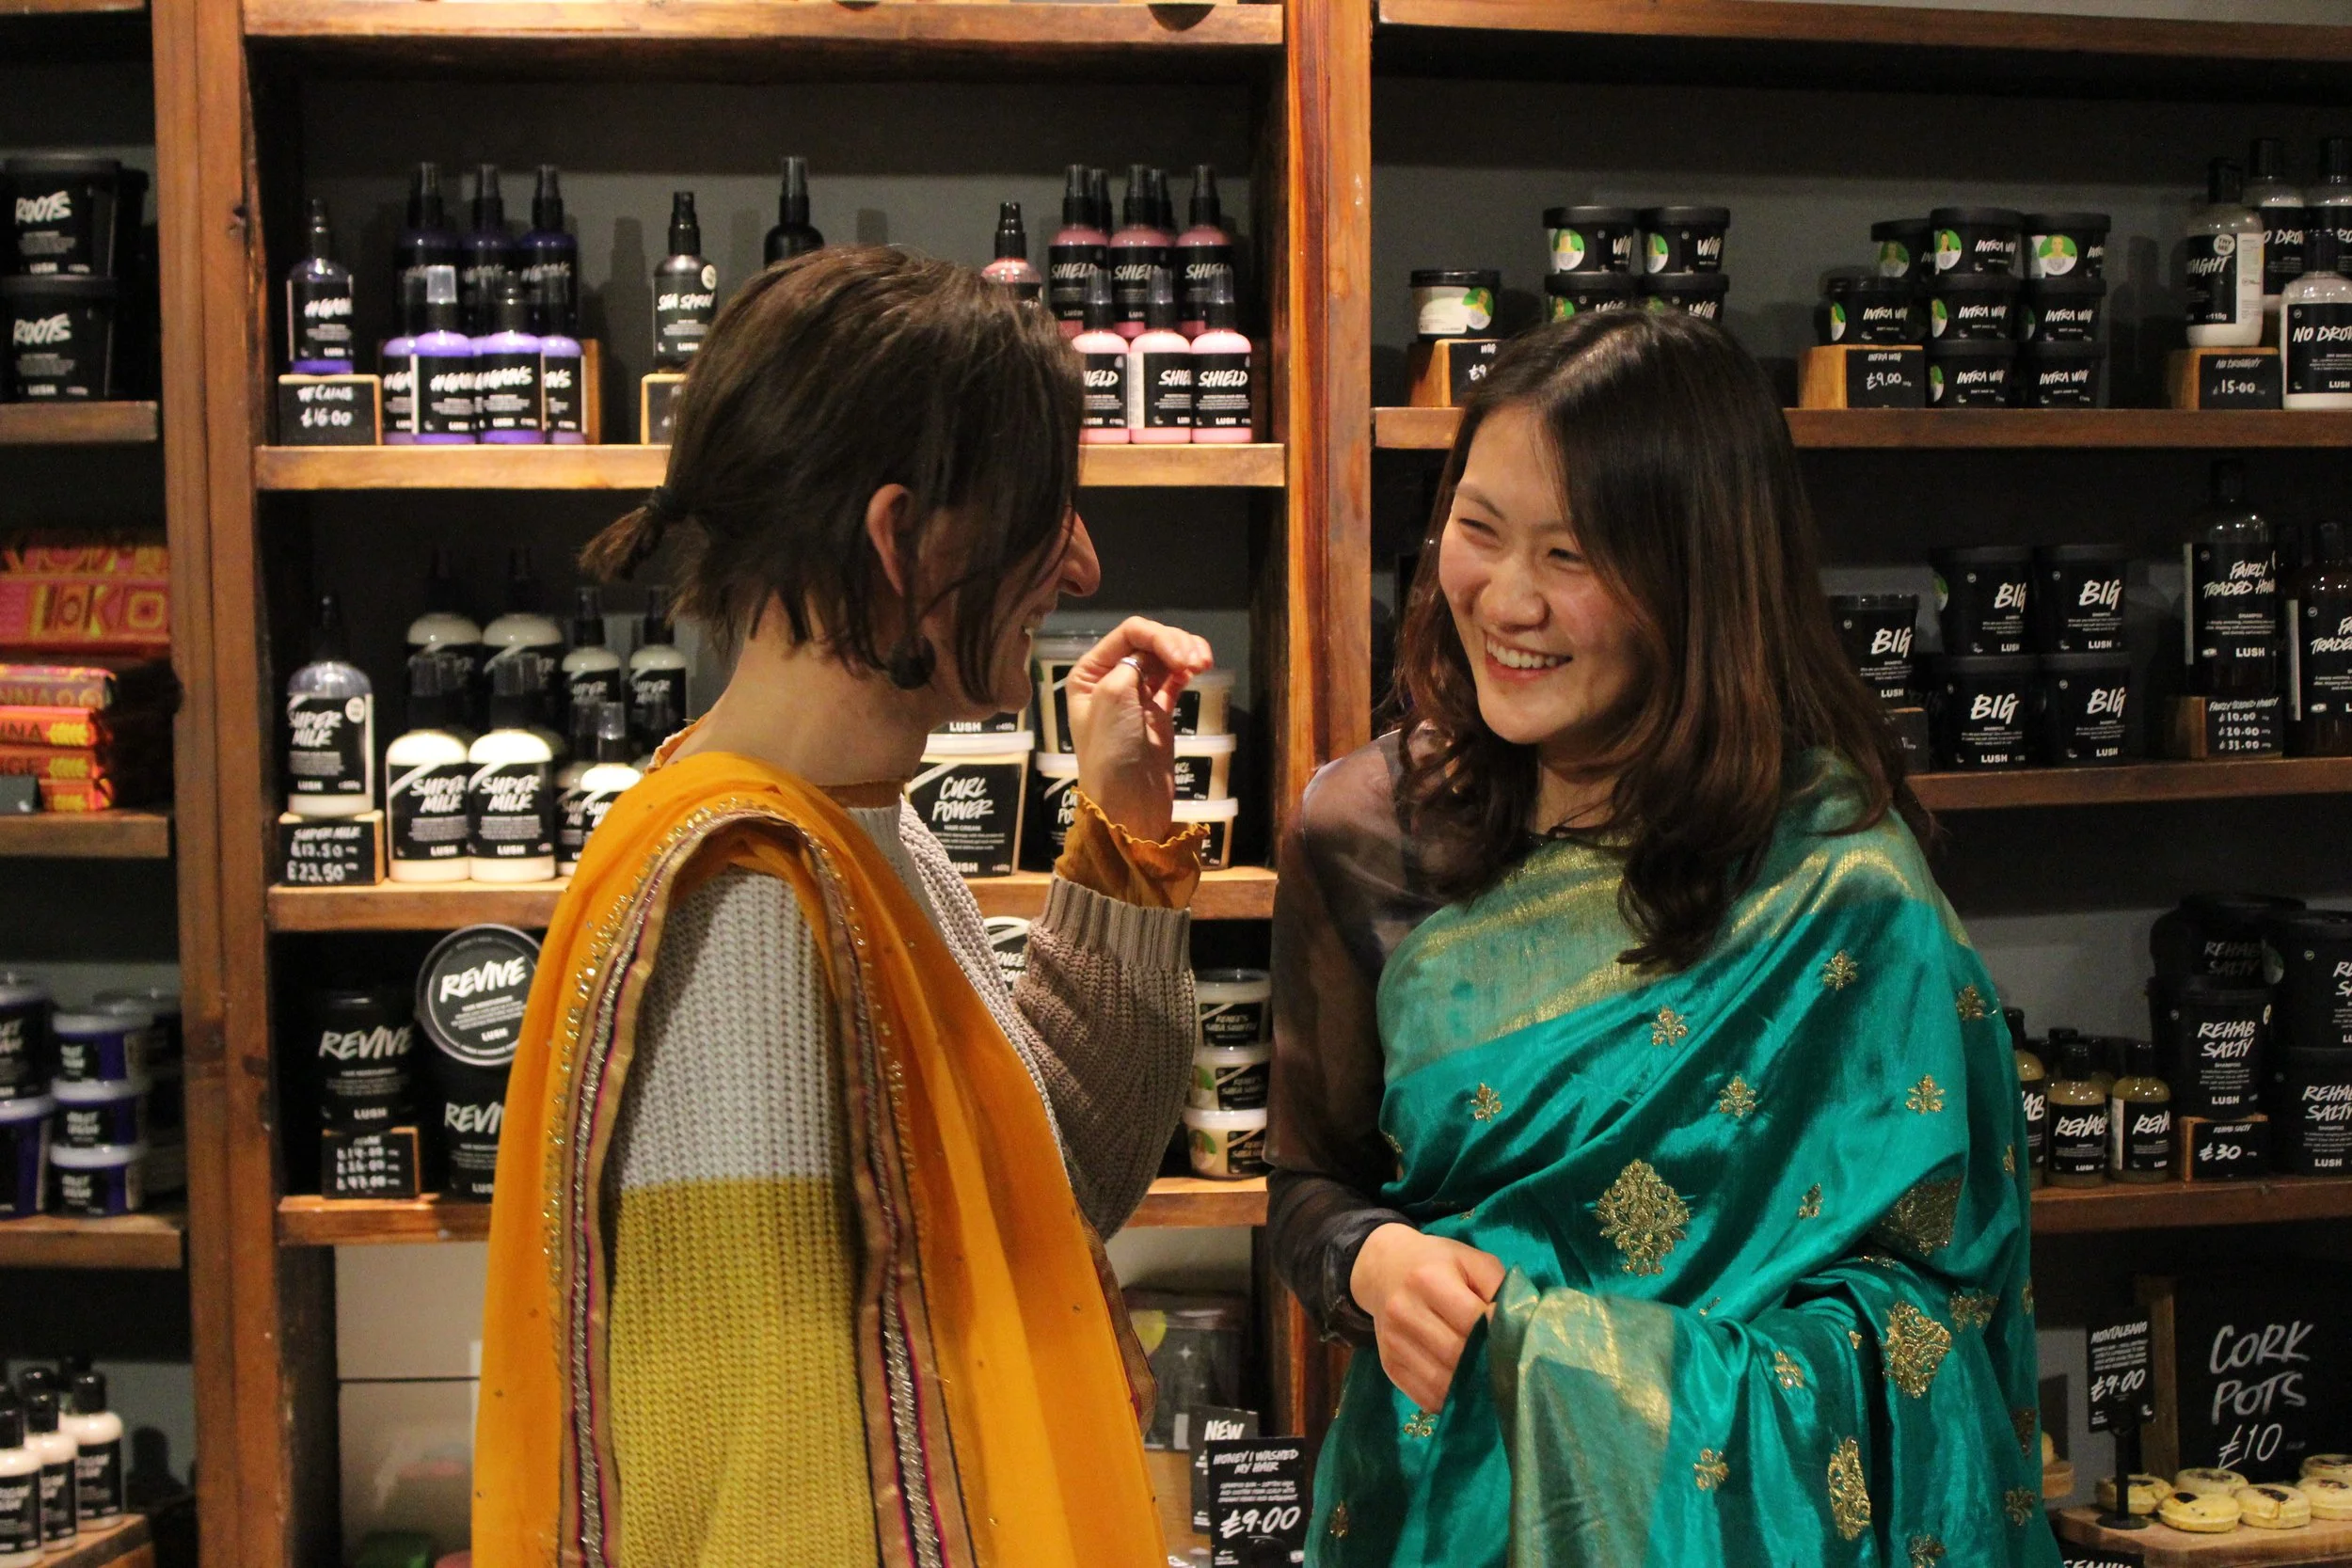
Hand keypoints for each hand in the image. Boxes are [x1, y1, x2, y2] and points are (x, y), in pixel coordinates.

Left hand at [1064, 617, 1213, 840]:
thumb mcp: (1112, 697)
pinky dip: (1187, 670)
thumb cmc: (1112, 752)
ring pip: (1164, 658)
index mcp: (1089, 672)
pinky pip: (1174, 679)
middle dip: (1176, 645)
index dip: (1159, 637)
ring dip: (1186, 654)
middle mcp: (1110, 678)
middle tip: (1197, 663)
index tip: (1182, 658)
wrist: (1129, 804)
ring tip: (1203, 665)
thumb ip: (1132, 665)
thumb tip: (1157, 653)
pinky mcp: (1158, 711)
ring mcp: (1136, 695)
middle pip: (1149, 642)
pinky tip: (1198, 670)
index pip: (1128, 633)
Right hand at [1351, 1223, 1506, 1413]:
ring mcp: (1393, 1343)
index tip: (1518, 1340)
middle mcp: (1404, 1312)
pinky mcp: (1389, 1366)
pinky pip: (1425, 1398)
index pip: (1471, 1320)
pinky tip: (1466, 1391)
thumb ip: (1498, 1287)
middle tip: (1511, 1368)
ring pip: (1441, 1383)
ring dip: (1471, 1389)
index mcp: (1428, 1279)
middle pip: (1456, 1355)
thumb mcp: (1471, 1260)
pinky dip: (1451, 1401)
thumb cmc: (1437, 1264)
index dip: (1499, 1334)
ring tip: (1493, 1384)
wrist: (1384, 1269)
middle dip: (1488, 1365)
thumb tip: (1518, 1328)